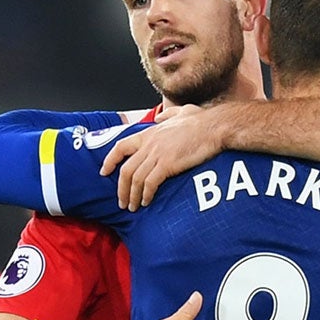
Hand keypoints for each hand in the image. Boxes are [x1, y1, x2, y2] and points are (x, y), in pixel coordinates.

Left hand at [100, 105, 225, 209]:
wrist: (215, 127)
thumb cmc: (202, 120)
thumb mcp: (181, 111)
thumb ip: (167, 115)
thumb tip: (159, 119)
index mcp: (149, 133)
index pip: (120, 147)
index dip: (109, 160)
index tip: (104, 172)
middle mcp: (149, 144)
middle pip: (125, 169)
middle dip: (121, 189)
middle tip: (122, 202)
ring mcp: (157, 154)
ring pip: (135, 179)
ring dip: (132, 196)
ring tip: (133, 207)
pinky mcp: (167, 164)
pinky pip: (149, 184)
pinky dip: (145, 195)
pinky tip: (146, 202)